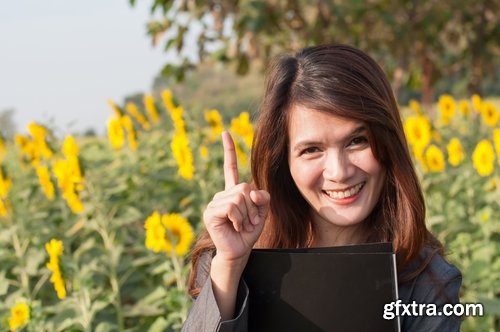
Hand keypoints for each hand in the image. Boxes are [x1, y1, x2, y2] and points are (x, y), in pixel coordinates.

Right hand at [203, 131, 269, 263]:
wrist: (239, 251)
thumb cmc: (249, 232)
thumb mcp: (262, 213)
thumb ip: (263, 198)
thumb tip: (252, 192)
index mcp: (233, 192)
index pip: (230, 167)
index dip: (228, 150)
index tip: (225, 133)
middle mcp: (222, 194)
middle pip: (244, 187)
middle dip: (253, 206)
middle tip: (249, 221)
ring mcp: (214, 203)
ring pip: (239, 198)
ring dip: (246, 214)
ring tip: (241, 225)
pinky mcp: (211, 213)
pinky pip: (232, 207)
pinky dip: (238, 218)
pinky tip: (234, 226)